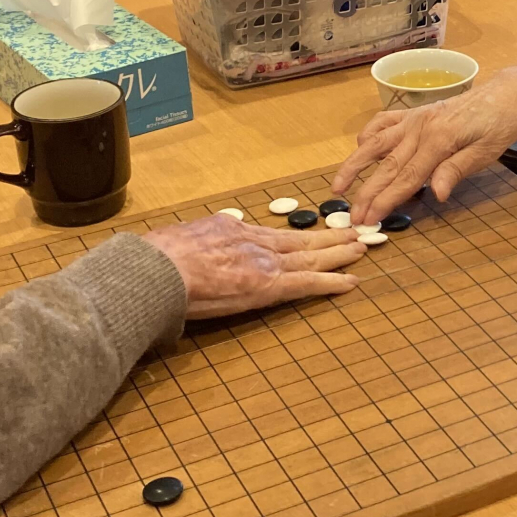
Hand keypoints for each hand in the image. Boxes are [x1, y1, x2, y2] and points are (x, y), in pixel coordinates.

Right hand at [145, 215, 363, 318]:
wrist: (157, 270)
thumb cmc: (156, 260)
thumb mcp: (180, 240)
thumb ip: (197, 245)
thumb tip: (195, 251)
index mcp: (231, 230)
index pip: (272, 235)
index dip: (294, 236)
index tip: (310, 234)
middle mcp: (253, 242)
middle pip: (299, 240)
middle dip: (328, 238)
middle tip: (353, 232)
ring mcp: (262, 262)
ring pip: (310, 258)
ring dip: (338, 254)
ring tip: (360, 248)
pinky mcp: (267, 285)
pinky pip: (307, 283)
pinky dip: (330, 282)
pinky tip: (350, 282)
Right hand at [333, 57, 516, 225]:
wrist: (505, 94)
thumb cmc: (499, 126)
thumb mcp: (487, 152)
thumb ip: (457, 170)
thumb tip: (436, 195)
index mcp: (439, 140)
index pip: (407, 177)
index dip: (386, 200)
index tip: (368, 219)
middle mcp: (419, 127)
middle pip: (387, 166)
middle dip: (366, 193)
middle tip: (351, 217)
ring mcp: (413, 118)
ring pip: (375, 143)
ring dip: (354, 165)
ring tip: (338, 186)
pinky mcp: (413, 112)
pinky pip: (383, 122)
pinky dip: (368, 135)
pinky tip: (359, 149)